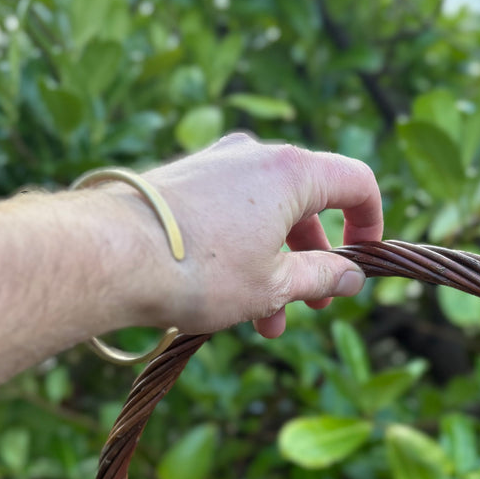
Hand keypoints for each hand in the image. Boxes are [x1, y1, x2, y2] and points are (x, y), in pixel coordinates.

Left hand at [133, 133, 383, 337]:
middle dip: (313, 260)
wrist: (108, 257)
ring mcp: (213, 165)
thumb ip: (321, 277)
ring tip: (263, 322)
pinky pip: (228, 216)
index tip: (362, 262)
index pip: (355, 181)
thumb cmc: (199, 271)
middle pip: (306, 204)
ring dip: (274, 268)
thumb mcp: (273, 286)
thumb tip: (351, 276)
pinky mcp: (181, 182)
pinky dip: (240, 253)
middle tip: (311, 306)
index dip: (371, 222)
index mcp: (290, 171)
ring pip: (263, 217)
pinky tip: (224, 300)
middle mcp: (253, 156)